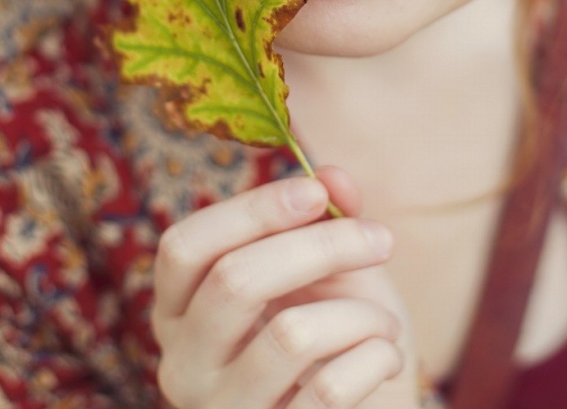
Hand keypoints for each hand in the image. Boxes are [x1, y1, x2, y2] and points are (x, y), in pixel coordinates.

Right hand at [151, 166, 424, 408]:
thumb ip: (326, 221)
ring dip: (362, 315)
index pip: (184, 247)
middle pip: (234, 281)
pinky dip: (376, 357)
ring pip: (292, 335)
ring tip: (383, 324)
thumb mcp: (332, 275)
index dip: (250, 210)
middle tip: (382, 241)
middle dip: (322, 247)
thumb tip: (334, 178)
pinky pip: (330, 388)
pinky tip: (385, 358)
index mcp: (180, 313)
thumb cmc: (338, 345)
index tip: (315, 192)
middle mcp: (183, 366)